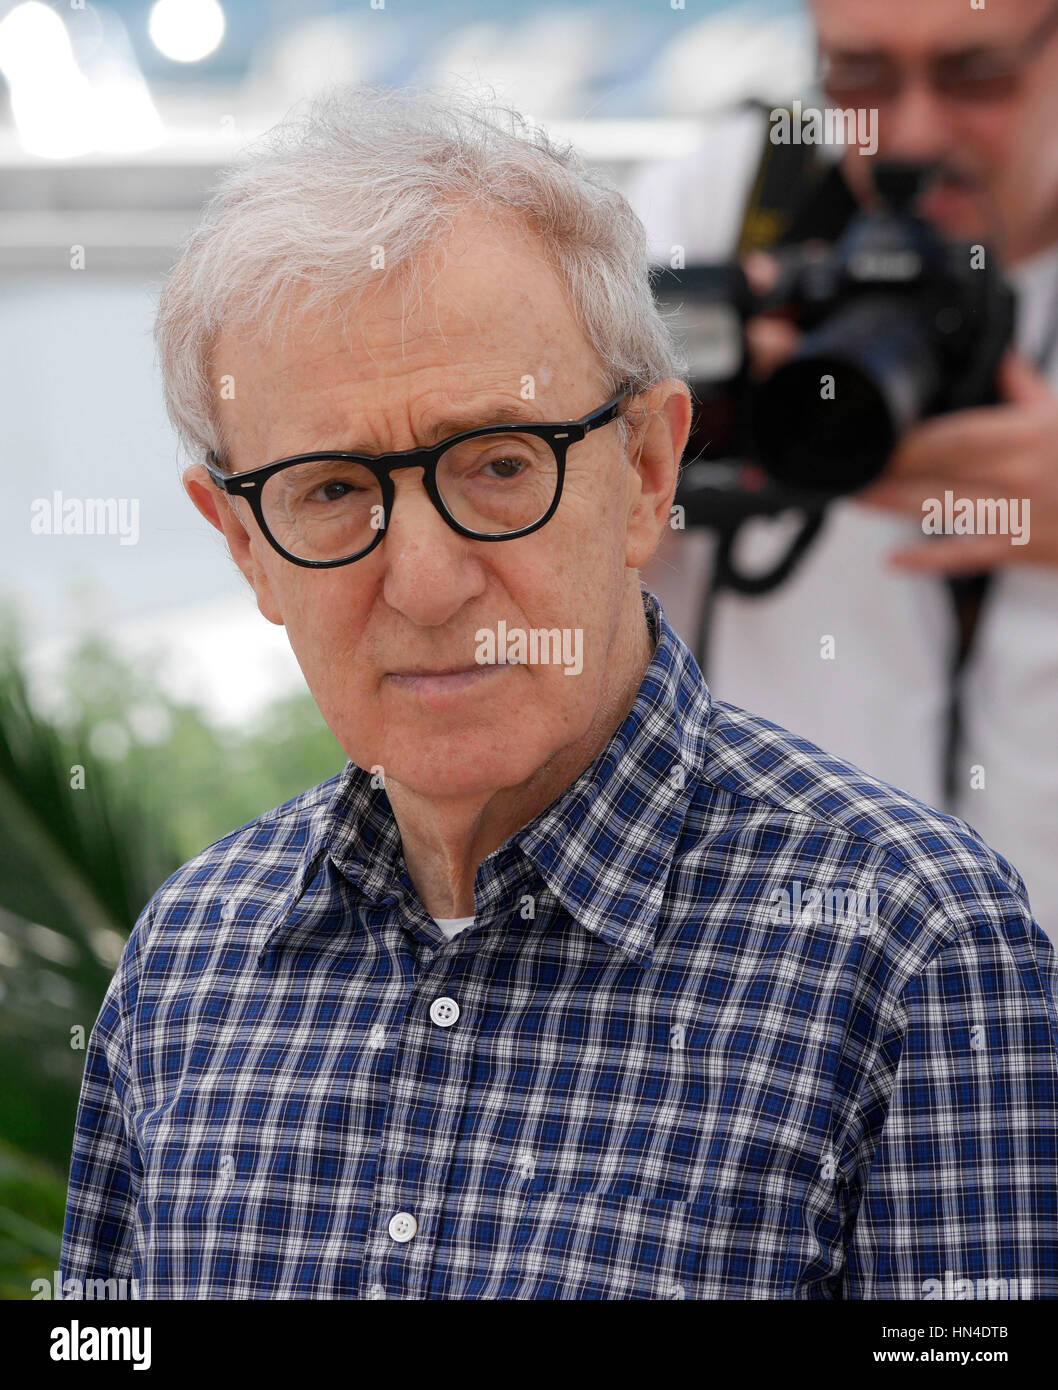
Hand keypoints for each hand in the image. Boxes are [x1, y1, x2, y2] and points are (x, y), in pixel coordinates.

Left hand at [854, 352, 1057, 571]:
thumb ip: (1028, 389)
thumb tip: (1003, 360)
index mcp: (1029, 435)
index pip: (956, 433)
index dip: (910, 435)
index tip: (877, 429)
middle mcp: (1019, 475)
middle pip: (938, 469)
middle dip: (890, 467)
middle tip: (849, 462)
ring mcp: (1018, 515)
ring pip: (943, 509)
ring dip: (893, 504)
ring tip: (856, 495)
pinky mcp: (1020, 549)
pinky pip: (967, 556)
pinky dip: (928, 560)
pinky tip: (893, 560)